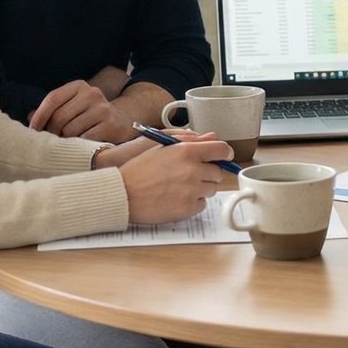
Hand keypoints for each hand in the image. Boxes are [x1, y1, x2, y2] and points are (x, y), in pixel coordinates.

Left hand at [30, 80, 125, 139]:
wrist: (123, 122)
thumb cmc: (90, 116)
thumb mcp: (73, 107)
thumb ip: (53, 110)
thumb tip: (29, 118)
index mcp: (79, 86)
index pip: (53, 98)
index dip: (40, 115)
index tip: (32, 130)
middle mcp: (92, 94)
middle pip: (60, 116)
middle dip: (51, 131)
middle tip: (51, 141)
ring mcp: (102, 109)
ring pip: (70, 129)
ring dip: (66, 139)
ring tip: (68, 142)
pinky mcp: (110, 124)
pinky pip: (84, 139)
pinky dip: (78, 145)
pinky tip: (81, 146)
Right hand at [118, 138, 234, 224]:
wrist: (122, 194)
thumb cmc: (138, 170)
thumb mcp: (162, 147)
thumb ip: (190, 141)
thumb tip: (212, 138)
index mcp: (186, 151)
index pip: (221, 149)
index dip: (224, 153)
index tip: (223, 156)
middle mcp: (192, 170)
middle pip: (217, 172)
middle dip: (207, 173)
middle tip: (188, 175)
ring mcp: (191, 191)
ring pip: (211, 189)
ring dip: (200, 188)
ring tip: (178, 187)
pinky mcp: (188, 208)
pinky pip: (202, 205)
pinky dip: (193, 203)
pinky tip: (176, 198)